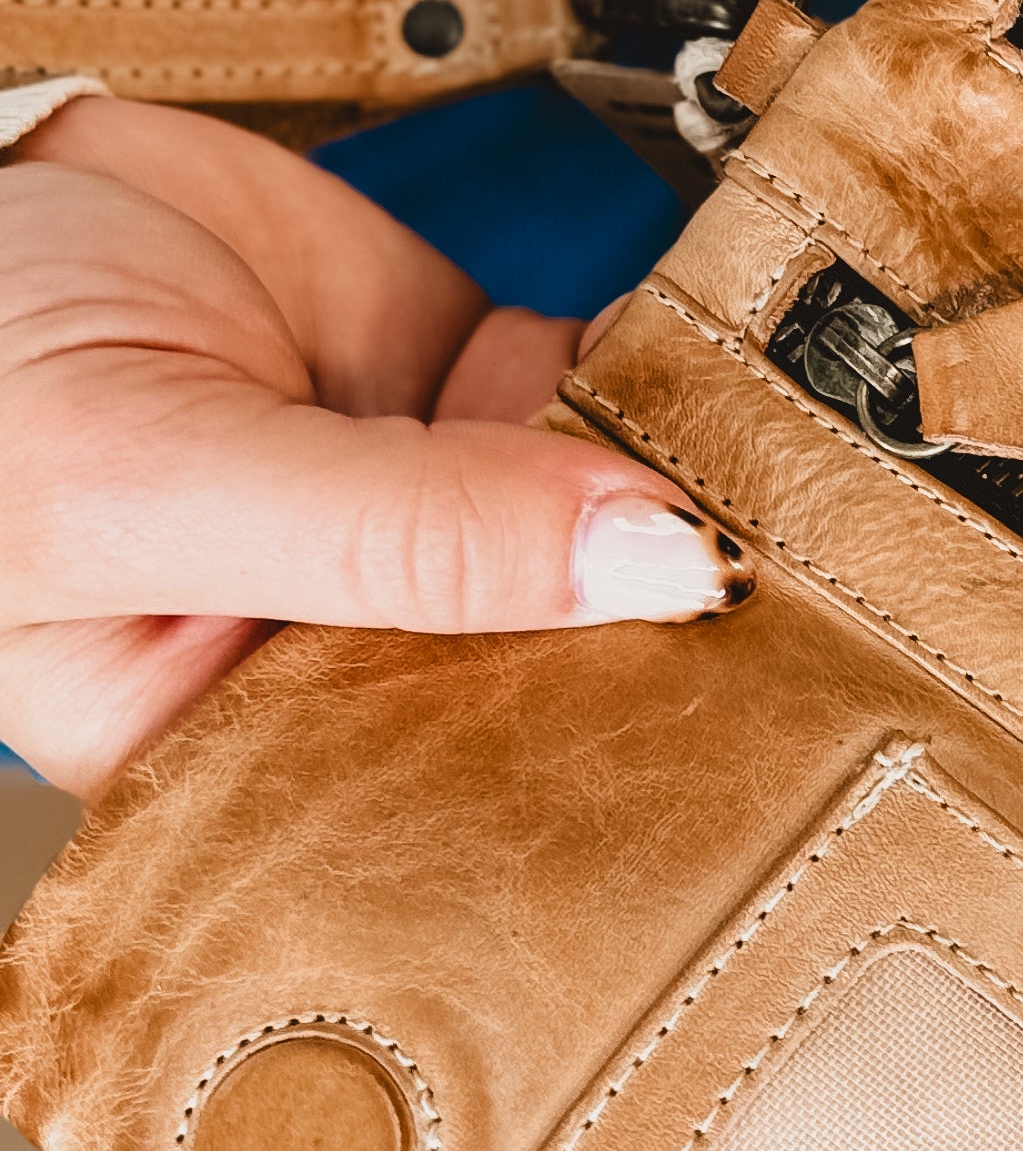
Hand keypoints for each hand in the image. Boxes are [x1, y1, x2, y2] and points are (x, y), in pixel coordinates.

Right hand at [0, 97, 743, 795]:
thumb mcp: (146, 477)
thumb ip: (399, 534)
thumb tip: (648, 563)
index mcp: (221, 732)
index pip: (438, 783)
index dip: (570, 751)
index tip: (698, 706)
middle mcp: (343, 638)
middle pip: (550, 662)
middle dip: (651, 613)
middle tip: (748, 569)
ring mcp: (421, 508)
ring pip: (599, 524)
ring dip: (672, 483)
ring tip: (722, 453)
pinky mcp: (460, 386)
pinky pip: (595, 399)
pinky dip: (652, 377)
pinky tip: (676, 367)